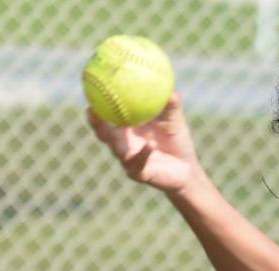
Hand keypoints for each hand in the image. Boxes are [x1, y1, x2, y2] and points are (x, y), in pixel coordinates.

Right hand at [87, 92, 204, 193]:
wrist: (187, 167)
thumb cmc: (176, 140)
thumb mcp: (175, 121)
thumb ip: (172, 106)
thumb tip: (172, 89)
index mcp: (126, 128)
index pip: (107, 115)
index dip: (97, 103)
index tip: (93, 88)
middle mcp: (122, 144)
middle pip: (103, 133)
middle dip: (96, 123)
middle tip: (91, 109)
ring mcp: (128, 160)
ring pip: (117, 150)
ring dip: (116, 140)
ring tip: (117, 131)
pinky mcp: (139, 174)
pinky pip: (138, 165)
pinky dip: (142, 155)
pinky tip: (148, 147)